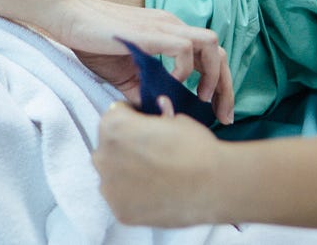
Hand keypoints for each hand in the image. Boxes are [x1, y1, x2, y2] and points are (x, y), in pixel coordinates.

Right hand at [53, 0, 232, 123]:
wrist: (68, 17)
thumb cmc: (92, 43)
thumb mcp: (124, 75)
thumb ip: (145, 91)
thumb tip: (162, 116)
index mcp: (169, 34)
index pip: (210, 56)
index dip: (220, 86)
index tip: (217, 112)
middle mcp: (172, 26)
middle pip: (219, 52)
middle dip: (226, 87)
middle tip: (224, 116)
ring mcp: (163, 27)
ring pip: (211, 45)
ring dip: (213, 75)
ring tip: (200, 98)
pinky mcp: (150, 32)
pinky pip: (184, 48)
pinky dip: (184, 69)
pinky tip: (170, 83)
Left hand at [93, 98, 225, 225]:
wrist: (213, 185)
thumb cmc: (196, 147)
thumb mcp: (174, 119)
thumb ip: (155, 116)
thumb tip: (160, 106)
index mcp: (113, 125)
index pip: (116, 114)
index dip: (134, 117)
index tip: (146, 126)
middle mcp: (103, 154)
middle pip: (109, 146)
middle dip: (126, 146)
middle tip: (152, 153)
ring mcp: (109, 186)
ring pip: (113, 173)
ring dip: (126, 171)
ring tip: (155, 174)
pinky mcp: (119, 210)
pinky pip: (121, 198)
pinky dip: (133, 195)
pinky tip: (155, 191)